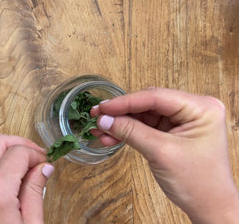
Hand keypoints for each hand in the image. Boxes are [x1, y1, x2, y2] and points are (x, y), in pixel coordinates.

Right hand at [90, 88, 238, 222]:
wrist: (208, 207)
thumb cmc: (199, 183)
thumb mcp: (162, 153)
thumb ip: (132, 132)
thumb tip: (105, 120)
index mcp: (201, 108)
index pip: (156, 97)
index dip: (126, 101)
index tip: (104, 108)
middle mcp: (193, 110)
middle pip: (148, 103)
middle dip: (121, 112)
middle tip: (97, 116)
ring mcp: (182, 121)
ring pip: (143, 115)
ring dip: (121, 122)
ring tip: (99, 128)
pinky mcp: (172, 132)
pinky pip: (145, 126)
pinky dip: (128, 131)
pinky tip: (111, 136)